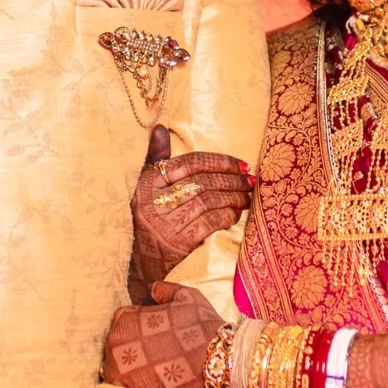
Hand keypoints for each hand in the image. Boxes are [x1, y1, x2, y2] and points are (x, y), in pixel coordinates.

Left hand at [102, 280, 224, 387]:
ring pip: (118, 367)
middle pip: (118, 345)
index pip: (124, 321)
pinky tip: (153, 384)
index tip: (156, 335)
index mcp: (125, 318)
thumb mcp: (186, 298)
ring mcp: (117, 369)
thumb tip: (154, 288)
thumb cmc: (200, 328)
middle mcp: (115, 343)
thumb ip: (166, 290)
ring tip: (156, 371)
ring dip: (132, 368)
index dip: (141, 327)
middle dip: (135, 348)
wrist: (215, 363)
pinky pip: (123, 387)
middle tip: (157, 354)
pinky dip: (134, 385)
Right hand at [130, 125, 251, 302]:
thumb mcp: (145, 186)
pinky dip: (225, 217)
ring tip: (247, 197)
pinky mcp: (176, 243)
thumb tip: (160, 128)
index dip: (220, 161)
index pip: (191, 163)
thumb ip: (157, 158)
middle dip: (232, 180)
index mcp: (148, 182)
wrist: (137, 260)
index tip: (242, 164)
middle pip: (203, 182)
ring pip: (208, 202)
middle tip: (250, 181)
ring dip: (233, 198)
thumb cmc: (145, 216)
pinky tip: (235, 214)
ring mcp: (165, 223)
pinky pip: (208, 223)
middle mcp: (154, 200)